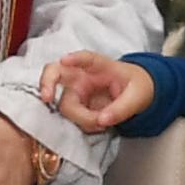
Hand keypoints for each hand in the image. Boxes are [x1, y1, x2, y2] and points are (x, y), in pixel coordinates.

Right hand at [40, 52, 155, 133]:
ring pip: (65, 104)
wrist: (135, 94)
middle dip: (47, 83)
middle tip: (47, 97)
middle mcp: (82, 76)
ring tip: (104, 123)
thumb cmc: (136, 87)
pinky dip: (84, 124)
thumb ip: (122, 109)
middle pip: (55, 73)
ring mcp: (76, 91)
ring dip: (81, 118)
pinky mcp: (75, 106)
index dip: (74, 58)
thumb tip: (102, 120)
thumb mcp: (137, 97)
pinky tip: (99, 125)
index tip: (64, 60)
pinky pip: (72, 118)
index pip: (86, 58)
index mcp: (100, 66)